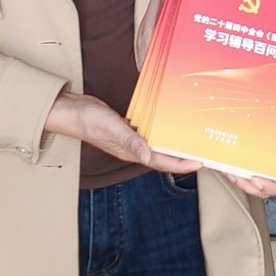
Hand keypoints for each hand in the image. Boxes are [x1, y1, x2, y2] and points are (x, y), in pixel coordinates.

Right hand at [45, 94, 197, 173]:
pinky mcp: (129, 130)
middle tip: (201, 153)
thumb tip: (148, 157)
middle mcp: (134, 149)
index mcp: (132, 152)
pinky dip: (161, 134)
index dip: (181, 164)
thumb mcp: (112, 128)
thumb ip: (130, 142)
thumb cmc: (90, 121)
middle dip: (182, 158)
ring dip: (173, 147)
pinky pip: (149, 135)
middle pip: (163, 157)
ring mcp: (131, 140)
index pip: (162, 162)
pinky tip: (169, 128)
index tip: (199, 163)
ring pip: (157, 147)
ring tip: (191, 142)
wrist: (73, 111)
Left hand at [223, 80, 275, 198]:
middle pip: (265, 183)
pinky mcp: (254, 142)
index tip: (258, 180)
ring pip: (252, 174)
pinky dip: (235, 164)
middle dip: (250, 185)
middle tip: (237, 177)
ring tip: (229, 171)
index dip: (271, 186)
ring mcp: (265, 150)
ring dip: (240, 178)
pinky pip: (244, 159)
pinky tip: (227, 159)